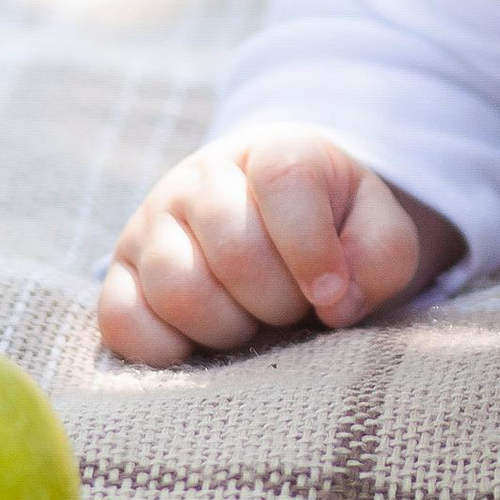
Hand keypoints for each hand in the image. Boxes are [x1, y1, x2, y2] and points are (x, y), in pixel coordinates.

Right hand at [97, 126, 457, 366]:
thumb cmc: (333, 233)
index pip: (283, 179)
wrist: (274, 233)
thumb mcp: (377, 231)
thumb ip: (381, 256)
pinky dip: (166, 350)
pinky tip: (202, 347)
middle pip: (234, 247)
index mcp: (272, 149)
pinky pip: (121, 320)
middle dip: (277, 300)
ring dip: (228, 328)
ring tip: (251, 324)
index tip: (332, 296)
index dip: (312, 249)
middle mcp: (200, 177)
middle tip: (293, 310)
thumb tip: (336, 302)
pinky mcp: (118, 275)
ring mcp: (151, 223)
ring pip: (177, 287)